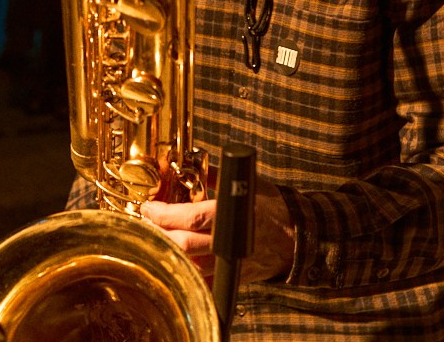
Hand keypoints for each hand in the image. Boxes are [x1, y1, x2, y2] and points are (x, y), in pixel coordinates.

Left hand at [140, 176, 294, 284]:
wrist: (297, 239)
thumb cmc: (273, 208)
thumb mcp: (248, 183)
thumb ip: (216, 176)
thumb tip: (189, 163)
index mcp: (234, 215)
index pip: (191, 217)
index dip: (164, 213)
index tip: (149, 206)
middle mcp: (230, 243)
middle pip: (183, 244)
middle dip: (158, 232)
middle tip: (147, 220)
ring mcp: (230, 265)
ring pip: (187, 264)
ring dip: (166, 250)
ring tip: (156, 236)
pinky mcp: (231, 280)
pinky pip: (200, 281)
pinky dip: (184, 270)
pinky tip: (174, 258)